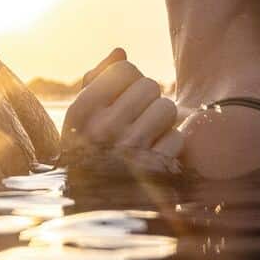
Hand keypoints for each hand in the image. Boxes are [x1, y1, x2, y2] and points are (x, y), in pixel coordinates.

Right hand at [60, 48, 185, 172]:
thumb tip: (120, 51)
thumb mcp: (82, 119)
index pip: (124, 68)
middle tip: (138, 117)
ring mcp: (130, 150)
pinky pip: (178, 136)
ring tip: (147, 134)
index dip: (129, 79)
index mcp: (80, 112)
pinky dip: (171, 144)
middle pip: (149, 85)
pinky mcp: (155, 169)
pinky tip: (156, 154)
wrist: (97, 208)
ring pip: (167, 108)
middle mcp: (102, 129)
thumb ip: (98, 80)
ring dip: (162, 121)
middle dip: (148, 99)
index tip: (122, 97)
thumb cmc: (90, 151)